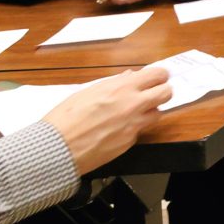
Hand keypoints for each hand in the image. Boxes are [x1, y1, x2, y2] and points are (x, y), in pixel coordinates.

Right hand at [42, 67, 171, 172]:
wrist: (56, 148)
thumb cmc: (65, 117)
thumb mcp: (86, 92)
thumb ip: (113, 84)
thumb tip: (130, 76)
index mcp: (121, 88)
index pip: (157, 75)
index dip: (159, 76)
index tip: (157, 78)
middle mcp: (133, 105)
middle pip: (167, 93)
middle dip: (161, 91)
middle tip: (152, 94)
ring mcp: (134, 125)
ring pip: (157, 114)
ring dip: (149, 111)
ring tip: (132, 113)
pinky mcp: (130, 142)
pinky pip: (139, 131)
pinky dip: (132, 128)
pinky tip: (115, 130)